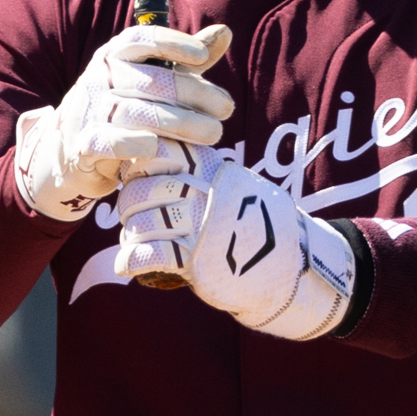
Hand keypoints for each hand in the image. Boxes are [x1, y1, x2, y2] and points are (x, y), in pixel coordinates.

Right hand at [13, 24, 231, 220]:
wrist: (76, 151)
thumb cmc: (126, 108)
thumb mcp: (155, 80)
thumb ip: (187, 61)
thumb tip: (225, 31)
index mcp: (115, 55)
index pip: (141, 39)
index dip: (172, 43)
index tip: (202, 56)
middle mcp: (100, 77)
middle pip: (151, 80)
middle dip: (194, 94)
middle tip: (226, 109)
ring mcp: (89, 110)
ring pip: (137, 111)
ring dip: (179, 123)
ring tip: (214, 133)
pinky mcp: (84, 144)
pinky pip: (108, 141)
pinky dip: (133, 142)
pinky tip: (158, 147)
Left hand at [115, 156, 355, 340]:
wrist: (291, 264)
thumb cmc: (259, 224)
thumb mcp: (237, 185)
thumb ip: (202, 173)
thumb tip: (156, 162)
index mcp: (212, 170)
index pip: (160, 150)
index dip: (141, 162)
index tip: (141, 175)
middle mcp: (204, 193)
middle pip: (141, 188)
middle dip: (129, 203)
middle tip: (133, 213)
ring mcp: (201, 226)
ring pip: (140, 222)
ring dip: (131, 234)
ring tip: (135, 240)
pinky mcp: (197, 260)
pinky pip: (150, 254)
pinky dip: (131, 260)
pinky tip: (125, 265)